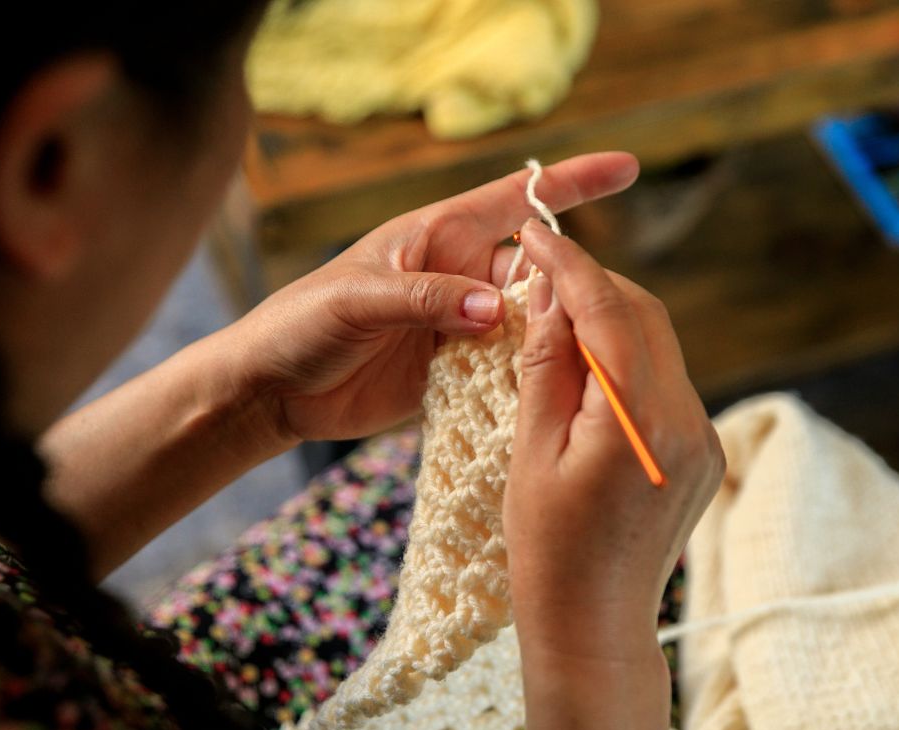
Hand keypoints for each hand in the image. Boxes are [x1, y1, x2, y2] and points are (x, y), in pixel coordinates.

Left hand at [223, 152, 639, 442]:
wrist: (272, 389)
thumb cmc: (301, 324)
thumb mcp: (359, 301)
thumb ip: (427, 299)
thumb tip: (497, 308)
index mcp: (436, 237)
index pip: (515, 200)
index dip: (572, 183)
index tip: (627, 169)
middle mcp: (456, 274)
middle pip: (535, 269)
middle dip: (572, 284)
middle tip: (602, 313)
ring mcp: (456, 322)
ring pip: (528, 321)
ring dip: (554, 336)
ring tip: (582, 357)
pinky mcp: (451, 368)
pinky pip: (504, 365)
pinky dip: (527, 375)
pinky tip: (549, 391)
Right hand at [503, 219, 724, 660]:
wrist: (595, 624)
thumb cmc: (548, 550)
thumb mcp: (531, 451)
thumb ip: (547, 365)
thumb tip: (553, 293)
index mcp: (639, 422)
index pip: (608, 311)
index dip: (569, 263)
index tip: (534, 232)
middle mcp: (687, 421)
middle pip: (645, 316)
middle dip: (594, 284)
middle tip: (540, 274)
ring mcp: (702, 437)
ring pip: (658, 344)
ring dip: (610, 319)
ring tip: (555, 319)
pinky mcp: (702, 451)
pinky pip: (665, 381)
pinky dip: (627, 359)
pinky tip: (587, 369)